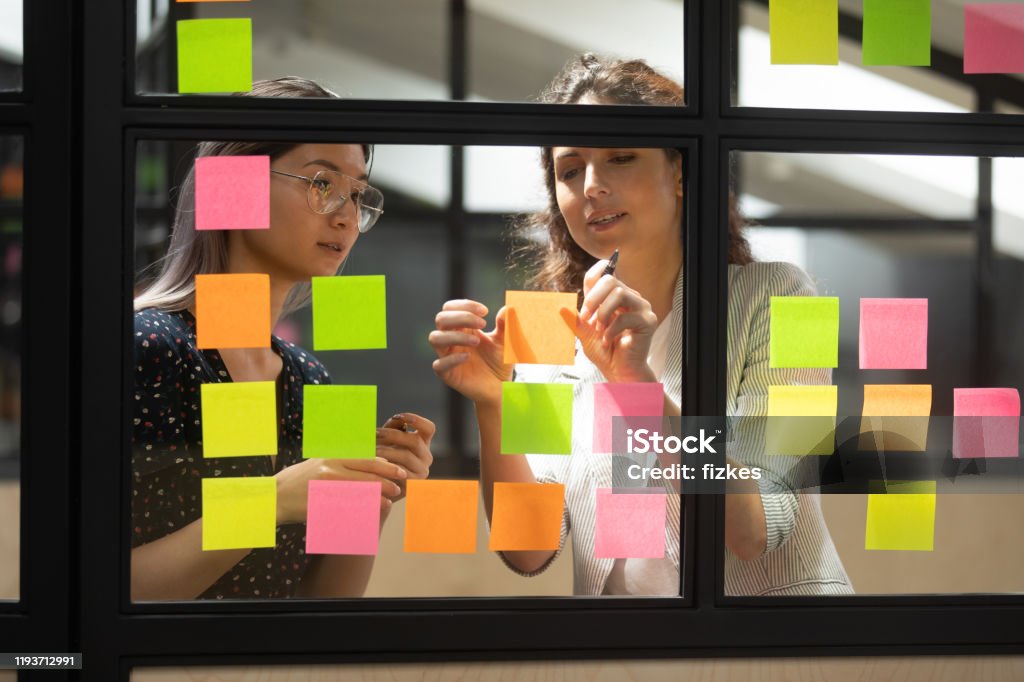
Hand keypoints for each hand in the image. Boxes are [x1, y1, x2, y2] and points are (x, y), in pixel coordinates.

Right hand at [274, 457, 406, 525]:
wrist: (274, 496)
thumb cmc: (300, 480)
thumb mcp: (320, 462)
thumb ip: (342, 461)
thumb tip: (371, 461)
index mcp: (333, 456)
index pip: (365, 458)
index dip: (385, 464)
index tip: (397, 469)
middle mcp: (331, 467)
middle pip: (367, 472)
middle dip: (387, 479)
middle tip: (400, 486)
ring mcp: (326, 484)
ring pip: (361, 489)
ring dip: (378, 496)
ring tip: (390, 501)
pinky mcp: (321, 501)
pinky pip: (346, 506)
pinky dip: (361, 508)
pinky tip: (371, 512)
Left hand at [376, 412, 435, 500]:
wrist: (384, 484)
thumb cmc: (386, 457)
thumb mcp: (391, 440)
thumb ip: (394, 427)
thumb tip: (396, 418)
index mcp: (424, 443)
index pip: (429, 428)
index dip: (417, 420)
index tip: (399, 415)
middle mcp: (426, 456)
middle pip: (414, 441)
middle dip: (393, 435)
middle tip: (375, 433)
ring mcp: (422, 470)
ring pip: (406, 456)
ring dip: (387, 450)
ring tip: (371, 448)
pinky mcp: (413, 483)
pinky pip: (401, 472)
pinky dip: (387, 466)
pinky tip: (374, 463)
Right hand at [429, 299, 512, 405]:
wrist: (501, 387)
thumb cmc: (499, 361)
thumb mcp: (506, 341)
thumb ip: (506, 324)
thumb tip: (508, 308)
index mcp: (462, 328)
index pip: (451, 308)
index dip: (464, 305)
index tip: (484, 311)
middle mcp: (451, 340)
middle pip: (441, 318)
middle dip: (461, 317)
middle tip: (482, 323)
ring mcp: (447, 357)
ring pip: (435, 338)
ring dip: (455, 336)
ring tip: (476, 341)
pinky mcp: (448, 375)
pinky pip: (439, 365)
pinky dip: (451, 359)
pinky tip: (468, 357)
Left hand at [576, 259, 658, 382]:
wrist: (619, 372)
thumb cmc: (605, 352)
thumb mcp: (584, 333)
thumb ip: (576, 319)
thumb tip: (560, 307)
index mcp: (616, 296)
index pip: (605, 272)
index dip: (591, 279)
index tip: (583, 303)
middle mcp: (631, 298)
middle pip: (610, 280)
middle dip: (593, 299)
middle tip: (585, 318)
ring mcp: (641, 308)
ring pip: (620, 293)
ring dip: (603, 313)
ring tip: (599, 330)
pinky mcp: (648, 321)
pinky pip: (626, 317)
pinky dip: (611, 330)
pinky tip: (607, 341)